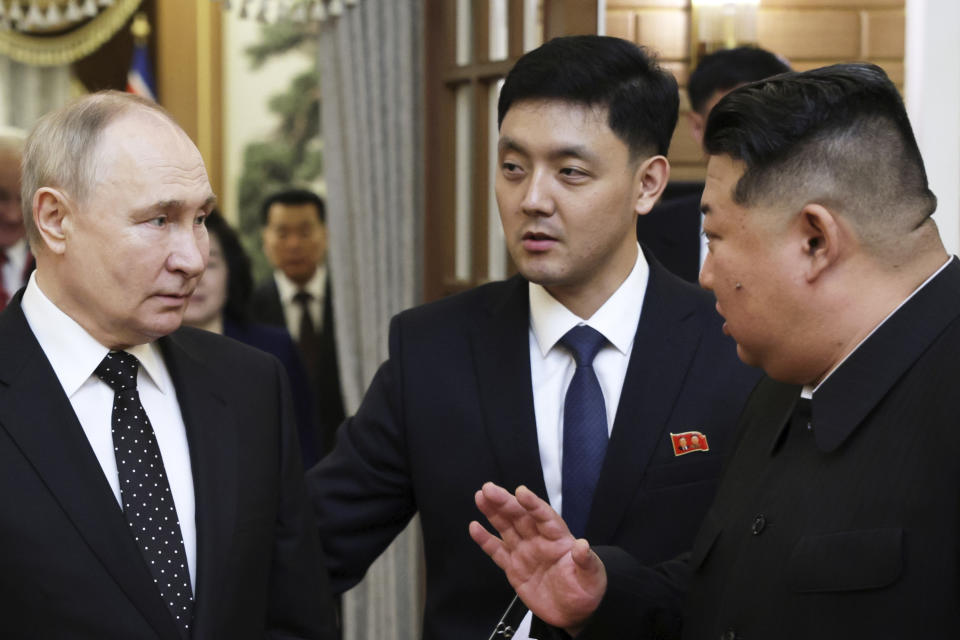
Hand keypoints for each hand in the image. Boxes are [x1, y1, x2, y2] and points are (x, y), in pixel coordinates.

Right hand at [469, 482, 605, 632]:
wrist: (573, 614)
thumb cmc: (587, 590)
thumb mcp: (592, 576)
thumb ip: (587, 561)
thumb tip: (583, 546)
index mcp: (559, 538)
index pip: (544, 517)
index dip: (533, 504)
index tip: (520, 492)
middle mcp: (539, 540)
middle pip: (520, 517)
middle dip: (505, 502)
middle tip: (488, 488)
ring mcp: (525, 552)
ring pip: (506, 528)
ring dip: (493, 512)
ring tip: (480, 497)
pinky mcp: (514, 568)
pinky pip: (497, 551)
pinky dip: (485, 540)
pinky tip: (474, 527)